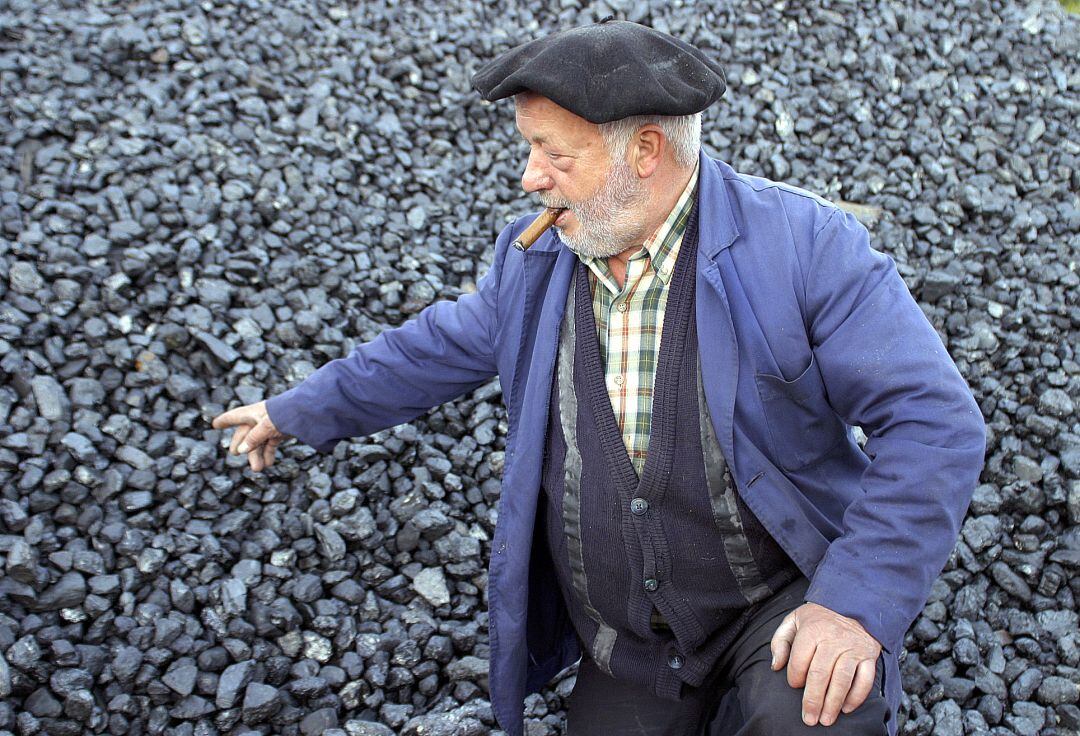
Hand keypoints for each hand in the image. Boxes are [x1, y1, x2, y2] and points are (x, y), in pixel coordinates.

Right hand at [211, 400, 290, 472]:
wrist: (309, 411)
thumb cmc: (286, 414)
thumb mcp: (266, 427)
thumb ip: (253, 438)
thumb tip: (240, 450)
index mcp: (254, 412)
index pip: (235, 416)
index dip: (225, 420)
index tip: (215, 424)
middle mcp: (261, 418)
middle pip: (246, 433)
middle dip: (240, 444)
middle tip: (233, 454)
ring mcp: (272, 425)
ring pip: (259, 441)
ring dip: (257, 455)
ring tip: (257, 469)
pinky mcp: (282, 431)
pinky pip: (271, 443)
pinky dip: (269, 453)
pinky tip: (268, 463)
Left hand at [769, 602, 881, 726]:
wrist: (852, 604)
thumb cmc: (818, 617)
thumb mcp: (793, 620)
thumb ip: (780, 641)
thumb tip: (776, 666)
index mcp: (812, 629)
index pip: (800, 660)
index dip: (794, 677)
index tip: (793, 686)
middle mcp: (833, 638)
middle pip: (820, 674)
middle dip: (813, 700)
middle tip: (809, 718)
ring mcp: (853, 648)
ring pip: (842, 680)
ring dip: (833, 703)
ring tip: (825, 720)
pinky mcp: (869, 655)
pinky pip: (865, 680)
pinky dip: (856, 697)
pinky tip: (846, 708)